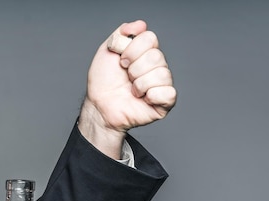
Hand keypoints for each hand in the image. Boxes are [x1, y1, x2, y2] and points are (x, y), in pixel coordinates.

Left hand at [78, 20, 176, 158]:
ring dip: (140, 84)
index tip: (121, 61)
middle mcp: (156, 66)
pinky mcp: (164, 103)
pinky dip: (152, 96)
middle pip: (157, 56)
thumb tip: (140, 25)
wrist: (99, 106)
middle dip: (134, 69)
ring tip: (132, 91)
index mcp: (145, 52)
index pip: (150, 38)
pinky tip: (143, 99)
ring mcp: (161, 84)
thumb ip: (122, 33)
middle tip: (126, 78)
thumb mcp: (107, 50)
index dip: (133, 50)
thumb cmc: (103, 82)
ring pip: (162, 74)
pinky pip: (169, 93)